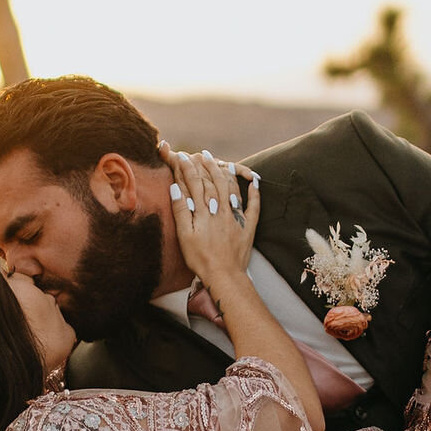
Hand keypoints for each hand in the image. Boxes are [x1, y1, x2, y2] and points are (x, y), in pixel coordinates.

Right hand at [159, 143, 258, 298]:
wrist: (224, 275)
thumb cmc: (201, 258)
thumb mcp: (184, 235)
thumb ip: (181, 210)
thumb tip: (176, 188)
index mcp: (204, 212)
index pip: (195, 183)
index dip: (188, 168)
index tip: (182, 157)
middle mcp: (221, 210)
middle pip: (214, 182)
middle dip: (207, 166)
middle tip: (203, 154)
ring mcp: (236, 217)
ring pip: (233, 189)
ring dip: (228, 174)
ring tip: (224, 162)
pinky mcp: (248, 226)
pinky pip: (253, 206)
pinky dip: (255, 193)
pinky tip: (254, 182)